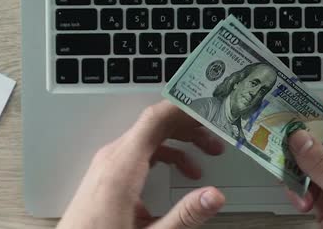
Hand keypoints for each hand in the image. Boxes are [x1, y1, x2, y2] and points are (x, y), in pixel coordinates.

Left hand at [57, 100, 225, 228]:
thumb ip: (184, 215)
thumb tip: (214, 195)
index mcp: (122, 168)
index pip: (155, 119)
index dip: (184, 108)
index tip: (207, 107)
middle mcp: (112, 158)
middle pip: (155, 125)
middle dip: (189, 127)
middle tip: (216, 136)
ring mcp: (107, 164)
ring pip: (148, 138)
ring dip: (179, 143)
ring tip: (204, 159)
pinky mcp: (107, 173)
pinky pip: (138, 152)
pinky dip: (163, 154)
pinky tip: (179, 172)